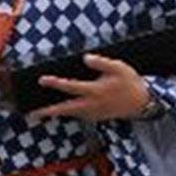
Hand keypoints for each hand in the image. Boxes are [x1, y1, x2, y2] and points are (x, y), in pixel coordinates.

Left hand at [29, 52, 150, 122]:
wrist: (142, 103)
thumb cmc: (130, 83)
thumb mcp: (118, 67)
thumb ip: (101, 62)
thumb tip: (85, 58)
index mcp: (96, 91)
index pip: (71, 87)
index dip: (55, 83)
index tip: (42, 80)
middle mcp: (92, 105)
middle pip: (65, 109)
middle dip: (48, 111)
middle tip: (32, 113)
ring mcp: (94, 114)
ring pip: (71, 114)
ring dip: (56, 113)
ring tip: (41, 112)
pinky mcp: (96, 118)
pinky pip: (78, 115)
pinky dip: (68, 113)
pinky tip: (61, 109)